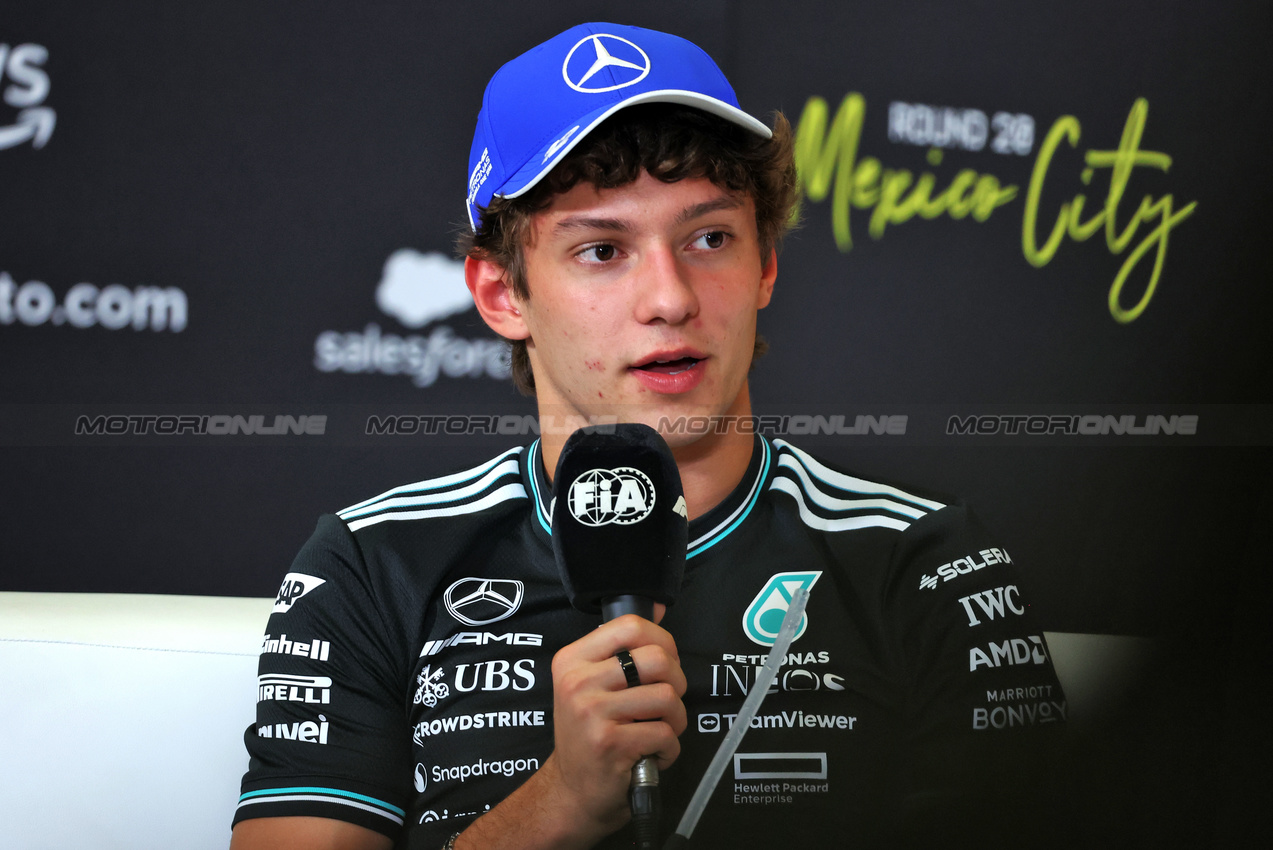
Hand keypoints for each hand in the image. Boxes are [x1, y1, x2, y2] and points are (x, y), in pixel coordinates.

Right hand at [455, 612, 685, 849]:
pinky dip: (669, 749)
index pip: (630, 626)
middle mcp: (577, 682)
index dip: (662, 640)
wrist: (571, 793)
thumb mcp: (591, 685)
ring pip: (667, 697)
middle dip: (676, 683)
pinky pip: (665, 734)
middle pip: (657, 659)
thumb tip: (657, 609)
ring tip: (659, 731)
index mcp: (572, 660)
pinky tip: (652, 754)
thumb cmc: (589, 735)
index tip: (665, 662)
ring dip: (675, 720)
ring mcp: (592, 713)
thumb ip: (621, 649)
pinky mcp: (610, 744)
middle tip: (666, 702)